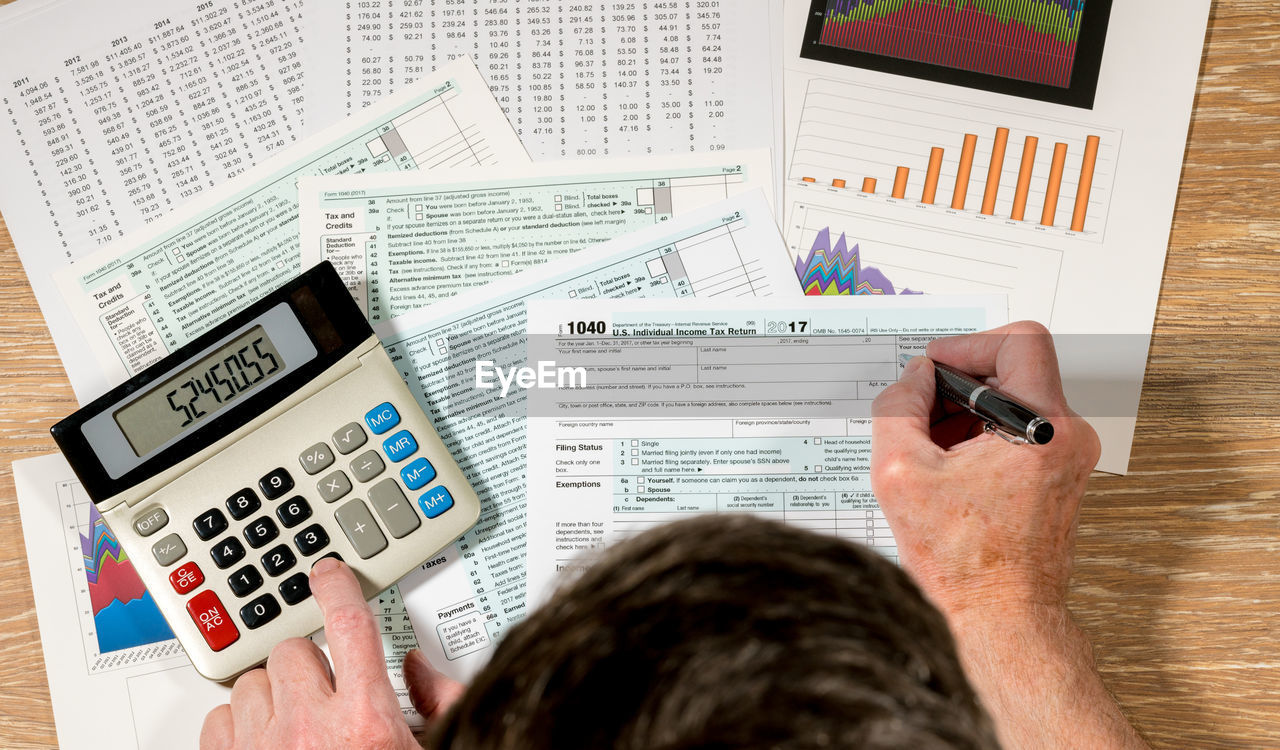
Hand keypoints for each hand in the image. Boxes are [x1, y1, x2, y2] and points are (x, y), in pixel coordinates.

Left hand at [200, 558, 464, 748]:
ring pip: (253, 681)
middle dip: (312, 663)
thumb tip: (419, 669)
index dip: (338, 588)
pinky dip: (241, 721)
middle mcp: (308, 727)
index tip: (330, 574)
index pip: (348, 623)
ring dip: (275, 691)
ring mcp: (261, 748)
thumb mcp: (435, 749)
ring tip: (299, 722)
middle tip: (331, 692)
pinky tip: (267, 739)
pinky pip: (220, 716)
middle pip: (296, 650)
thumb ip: (439, 702)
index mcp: (365, 719)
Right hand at [870, 321, 1100, 620]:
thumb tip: (912, 380)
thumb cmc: (967, 564)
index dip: (968, 344)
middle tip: (923, 414)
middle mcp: (1068, 438)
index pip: (1019, 341)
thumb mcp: (901, 473)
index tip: (935, 367)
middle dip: (957, 385)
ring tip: (932, 452)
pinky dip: (979, 438)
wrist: (1002, 618)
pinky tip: (948, 472)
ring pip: (1013, 402)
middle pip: (1013, 370)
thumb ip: (898, 409)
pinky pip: (1018, 432)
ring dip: (965, 414)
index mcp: (1042, 429)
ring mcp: (1068, 458)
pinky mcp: (1058, 476)